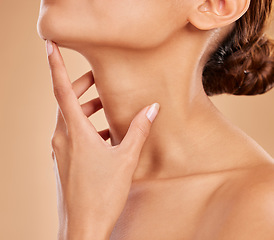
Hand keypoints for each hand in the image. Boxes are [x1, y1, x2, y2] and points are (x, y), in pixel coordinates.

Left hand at [45, 40, 159, 239]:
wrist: (83, 227)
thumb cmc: (102, 194)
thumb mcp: (125, 158)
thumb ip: (138, 129)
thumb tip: (152, 107)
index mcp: (74, 132)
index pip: (61, 90)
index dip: (56, 65)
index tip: (50, 46)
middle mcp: (62, 138)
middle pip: (66, 101)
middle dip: (81, 86)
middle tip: (98, 80)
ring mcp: (60, 150)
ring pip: (69, 118)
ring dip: (86, 109)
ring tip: (105, 107)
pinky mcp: (64, 160)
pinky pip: (72, 134)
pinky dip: (86, 128)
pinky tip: (105, 136)